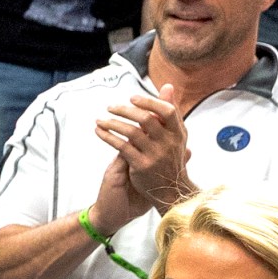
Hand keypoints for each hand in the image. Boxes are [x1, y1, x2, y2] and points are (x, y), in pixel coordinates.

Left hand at [93, 83, 194, 216]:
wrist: (171, 191)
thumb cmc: (171, 159)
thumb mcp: (176, 135)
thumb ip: (170, 111)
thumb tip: (167, 87)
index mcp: (178, 133)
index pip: (167, 111)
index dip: (149, 102)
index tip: (132, 98)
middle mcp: (168, 143)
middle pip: (145, 119)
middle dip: (125, 110)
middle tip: (110, 107)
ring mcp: (155, 155)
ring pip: (131, 132)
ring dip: (112, 123)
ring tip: (101, 120)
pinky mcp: (141, 165)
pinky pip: (121, 146)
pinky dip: (108, 136)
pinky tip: (100, 131)